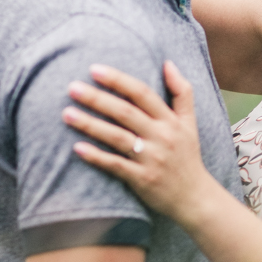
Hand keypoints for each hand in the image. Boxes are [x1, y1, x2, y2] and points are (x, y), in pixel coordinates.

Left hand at [64, 61, 207, 219]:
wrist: (195, 198)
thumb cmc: (188, 157)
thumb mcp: (190, 122)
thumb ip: (182, 91)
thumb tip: (168, 62)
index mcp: (171, 120)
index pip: (142, 94)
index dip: (118, 80)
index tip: (94, 69)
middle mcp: (162, 137)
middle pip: (125, 112)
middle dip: (97, 98)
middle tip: (71, 88)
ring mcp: (151, 159)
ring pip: (117, 137)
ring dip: (90, 125)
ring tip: (66, 114)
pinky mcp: (142, 180)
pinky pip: (116, 166)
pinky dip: (97, 157)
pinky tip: (77, 148)